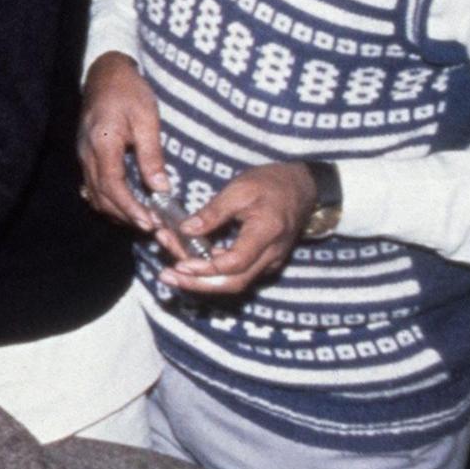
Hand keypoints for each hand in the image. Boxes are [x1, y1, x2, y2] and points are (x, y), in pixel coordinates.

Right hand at [77, 52, 182, 256]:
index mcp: (103, 144)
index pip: (113, 186)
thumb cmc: (129, 92)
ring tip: (141, 219)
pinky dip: (106, 200)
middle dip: (125, 216)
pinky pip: (91, 185)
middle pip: (101, 196)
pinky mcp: (85, 155)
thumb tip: (161, 187)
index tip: (149, 222)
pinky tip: (123, 205)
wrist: (105, 74)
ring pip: (94, 194)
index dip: (130, 208)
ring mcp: (83, 155)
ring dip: (116, 211)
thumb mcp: (147, 119)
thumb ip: (152, 155)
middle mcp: (87, 154)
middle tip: (151, 228)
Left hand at [158, 161, 317, 298]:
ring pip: (234, 282)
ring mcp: (269, 261)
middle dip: (197, 284)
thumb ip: (213, 212)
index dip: (206, 267)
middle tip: (166, 277)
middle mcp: (271, 254)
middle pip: (233, 282)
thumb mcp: (239, 189)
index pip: (235, 262)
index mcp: (267, 233)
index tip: (180, 263)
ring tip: (169, 272)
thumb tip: (185, 229)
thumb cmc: (272, 184)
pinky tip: (188, 262)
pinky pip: (237, 274)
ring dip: (201, 280)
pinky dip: (212, 272)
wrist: (303, 188)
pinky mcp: (263, 262)